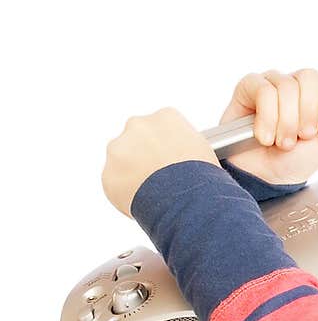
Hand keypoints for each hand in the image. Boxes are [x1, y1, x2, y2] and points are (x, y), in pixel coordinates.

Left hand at [102, 107, 218, 217]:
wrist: (187, 203)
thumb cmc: (201, 181)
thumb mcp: (205, 153)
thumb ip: (187, 146)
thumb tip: (184, 157)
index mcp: (166, 117)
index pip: (161, 129)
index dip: (167, 149)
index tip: (170, 164)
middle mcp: (138, 125)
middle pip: (137, 140)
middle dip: (145, 158)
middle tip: (159, 180)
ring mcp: (120, 148)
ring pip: (122, 161)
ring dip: (131, 174)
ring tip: (150, 195)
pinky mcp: (109, 174)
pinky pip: (114, 185)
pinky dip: (124, 195)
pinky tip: (140, 203)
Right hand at [218, 59, 317, 184]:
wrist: (264, 178)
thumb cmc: (296, 162)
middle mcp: (300, 85)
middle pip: (310, 77)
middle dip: (306, 114)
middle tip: (301, 136)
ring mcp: (275, 82)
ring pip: (286, 86)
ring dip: (285, 123)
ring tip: (282, 142)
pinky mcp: (251, 85)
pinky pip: (264, 91)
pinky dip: (267, 119)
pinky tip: (264, 135)